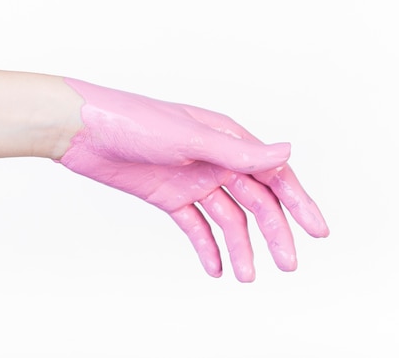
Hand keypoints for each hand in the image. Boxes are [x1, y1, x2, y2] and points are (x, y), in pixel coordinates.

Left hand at [58, 78, 328, 281]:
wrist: (81, 131)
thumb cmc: (133, 121)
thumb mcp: (190, 139)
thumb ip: (238, 153)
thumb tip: (287, 150)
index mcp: (227, 140)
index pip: (273, 174)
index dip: (298, 202)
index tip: (317, 230)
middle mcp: (215, 161)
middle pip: (255, 202)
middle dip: (274, 233)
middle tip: (288, 264)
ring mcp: (192, 180)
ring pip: (227, 219)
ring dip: (239, 247)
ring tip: (246, 276)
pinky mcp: (169, 196)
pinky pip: (195, 226)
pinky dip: (206, 246)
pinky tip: (214, 268)